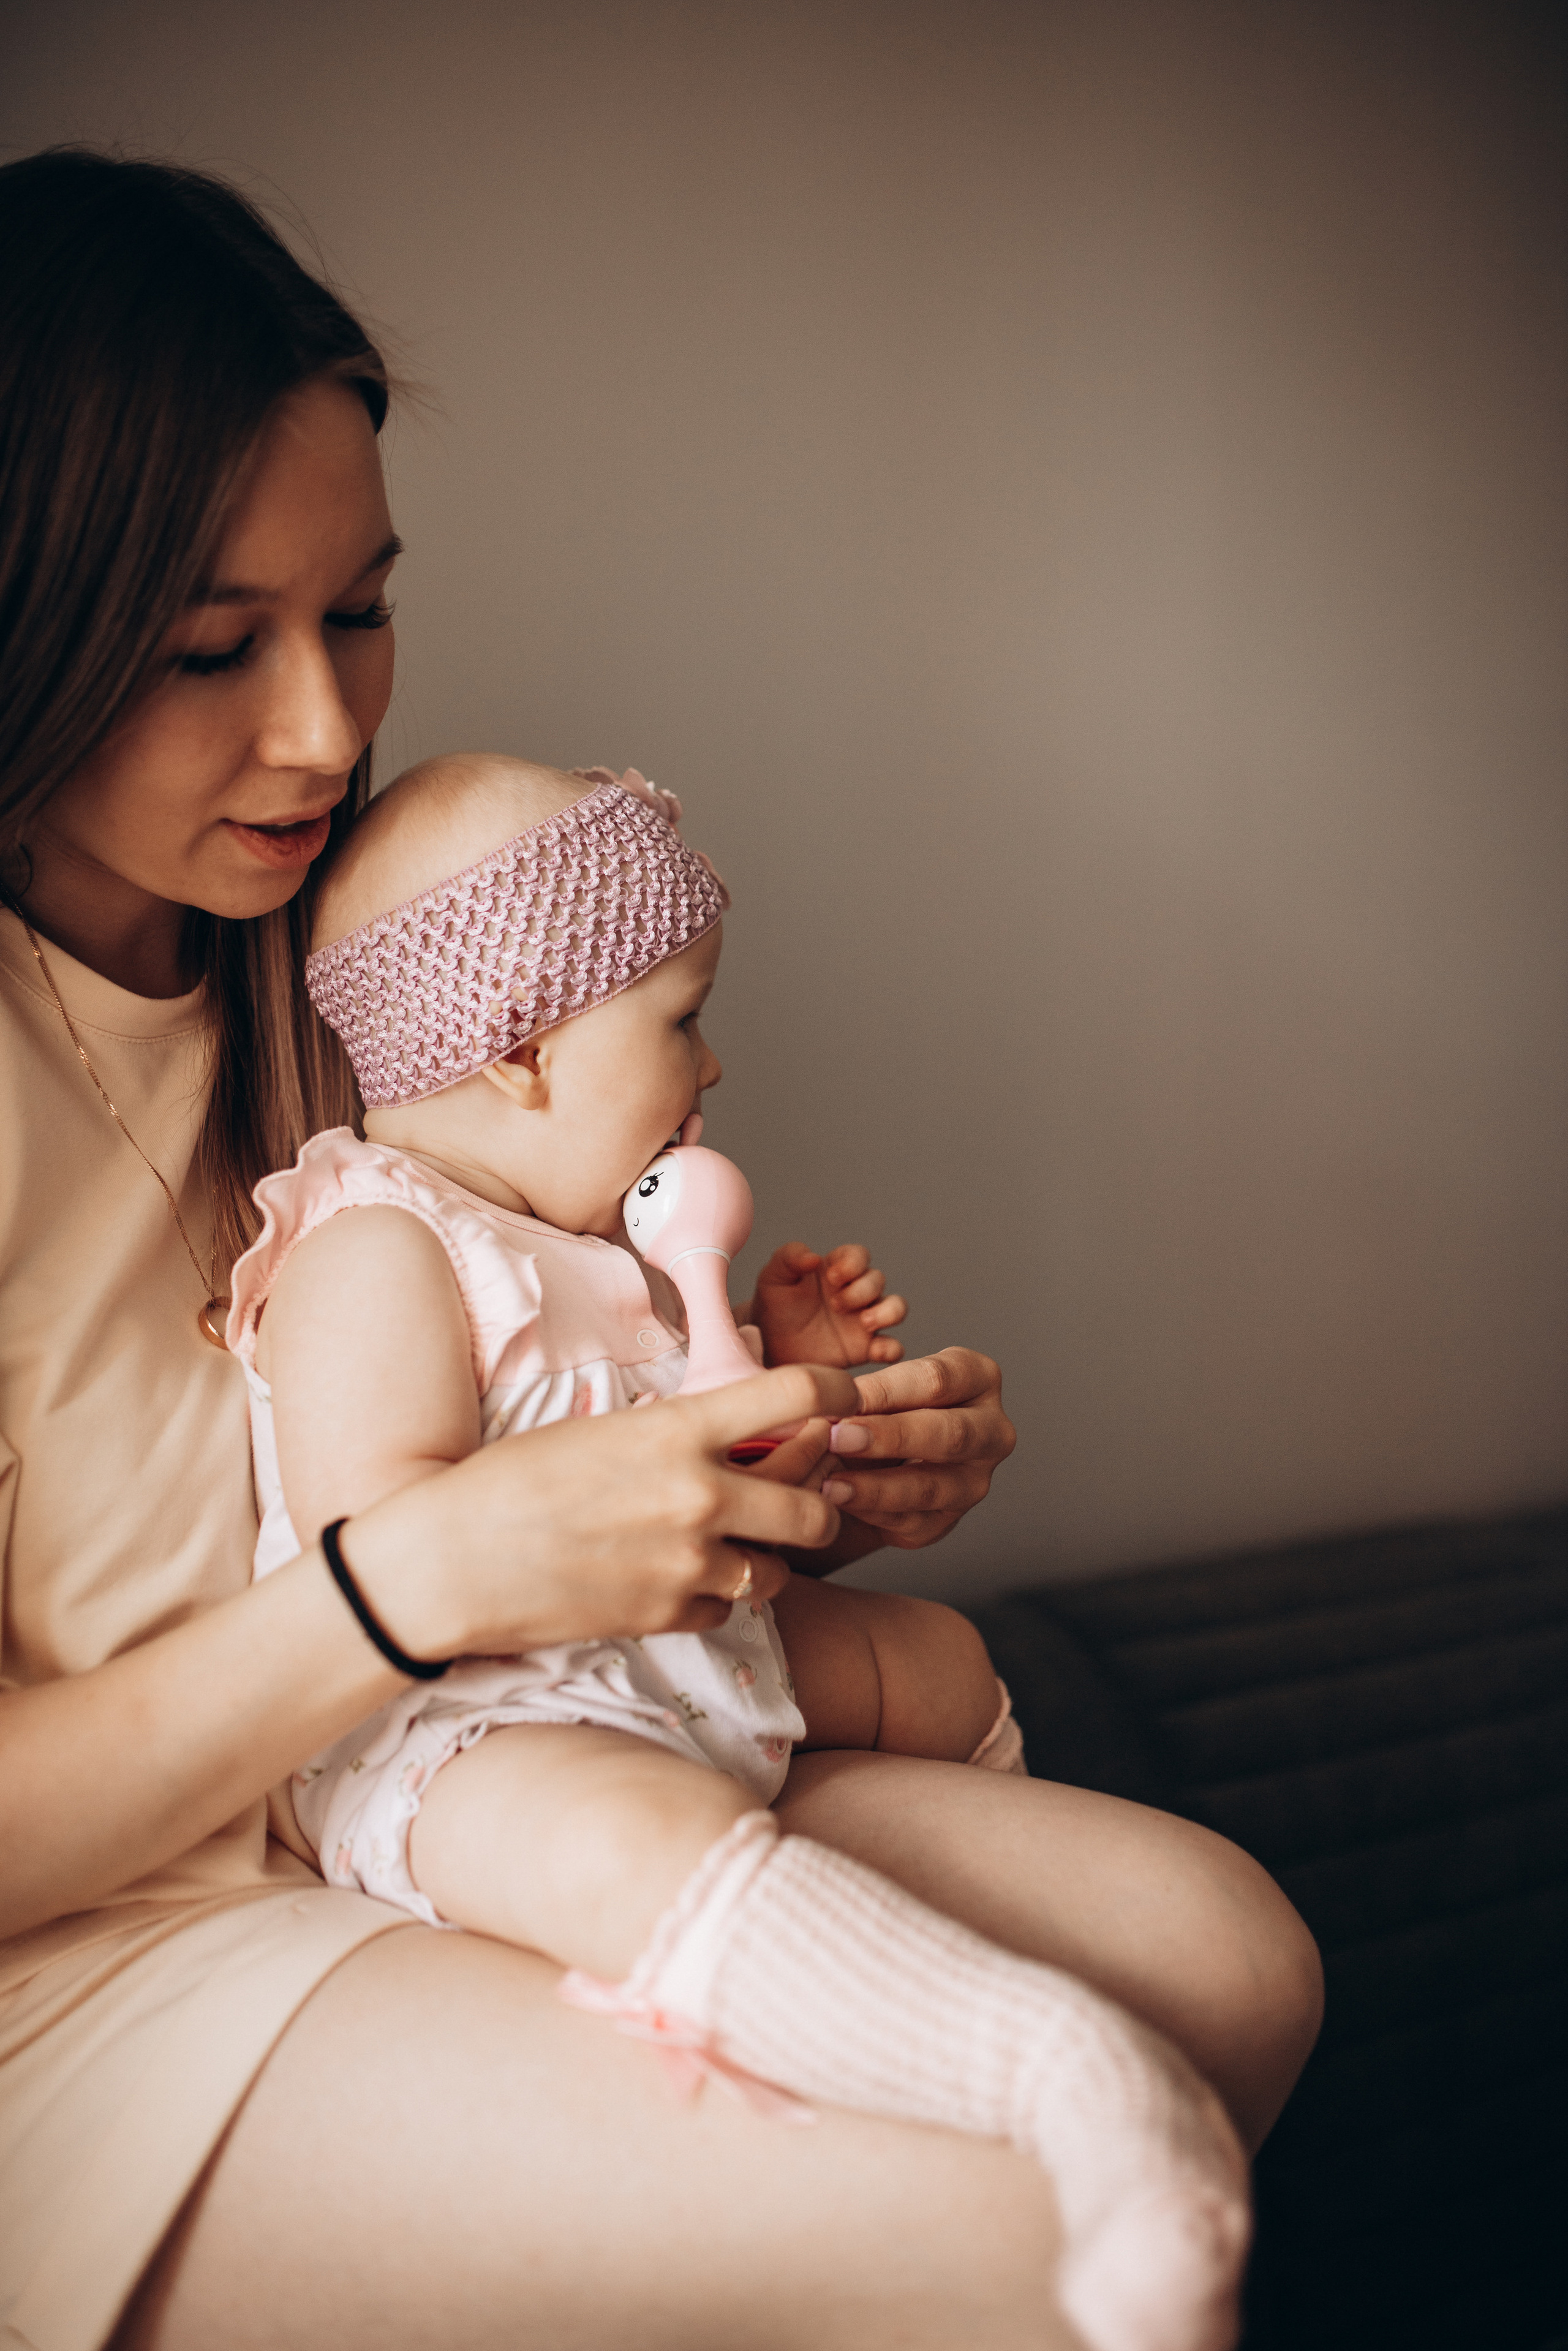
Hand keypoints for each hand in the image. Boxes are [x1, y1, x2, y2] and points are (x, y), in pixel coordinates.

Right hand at [347, 1363, 860, 1652]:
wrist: (449, 1561)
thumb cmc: (512, 1484)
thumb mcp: (604, 1431)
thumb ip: (677, 1436)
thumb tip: (730, 1435)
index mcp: (679, 1430)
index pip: (797, 1395)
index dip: (836, 1392)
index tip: (843, 1399)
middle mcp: (698, 1493)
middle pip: (812, 1506)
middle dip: (814, 1507)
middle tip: (799, 1504)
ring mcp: (687, 1561)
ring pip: (778, 1569)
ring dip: (766, 1560)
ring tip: (730, 1548)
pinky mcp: (668, 1615)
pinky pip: (728, 1608)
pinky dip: (715, 1598)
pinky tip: (676, 1581)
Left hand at [751, 1241, 906, 1368]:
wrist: (770, 1350)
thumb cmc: (774, 1309)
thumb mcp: (773, 1278)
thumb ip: (789, 1258)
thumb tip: (814, 1256)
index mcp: (836, 1271)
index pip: (859, 1255)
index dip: (853, 1262)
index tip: (832, 1277)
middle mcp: (855, 1293)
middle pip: (878, 1280)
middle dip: (861, 1290)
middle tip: (836, 1305)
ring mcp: (864, 1321)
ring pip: (896, 1307)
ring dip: (888, 1311)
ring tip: (865, 1322)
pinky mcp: (866, 1349)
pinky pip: (893, 1347)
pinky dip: (892, 1348)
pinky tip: (876, 1351)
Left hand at [813, 1347, 1014, 1552]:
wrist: (880, 1457)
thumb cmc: (883, 1407)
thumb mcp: (879, 1388)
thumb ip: (861, 1393)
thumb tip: (823, 1400)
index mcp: (979, 1378)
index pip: (938, 1379)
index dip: (887, 1390)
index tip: (841, 1397)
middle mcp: (992, 1430)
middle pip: (949, 1434)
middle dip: (890, 1436)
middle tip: (839, 1437)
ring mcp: (975, 1481)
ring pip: (932, 1487)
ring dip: (876, 1487)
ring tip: (830, 1485)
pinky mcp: (948, 1521)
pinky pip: (912, 1520)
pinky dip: (871, 1512)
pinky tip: (839, 1505)